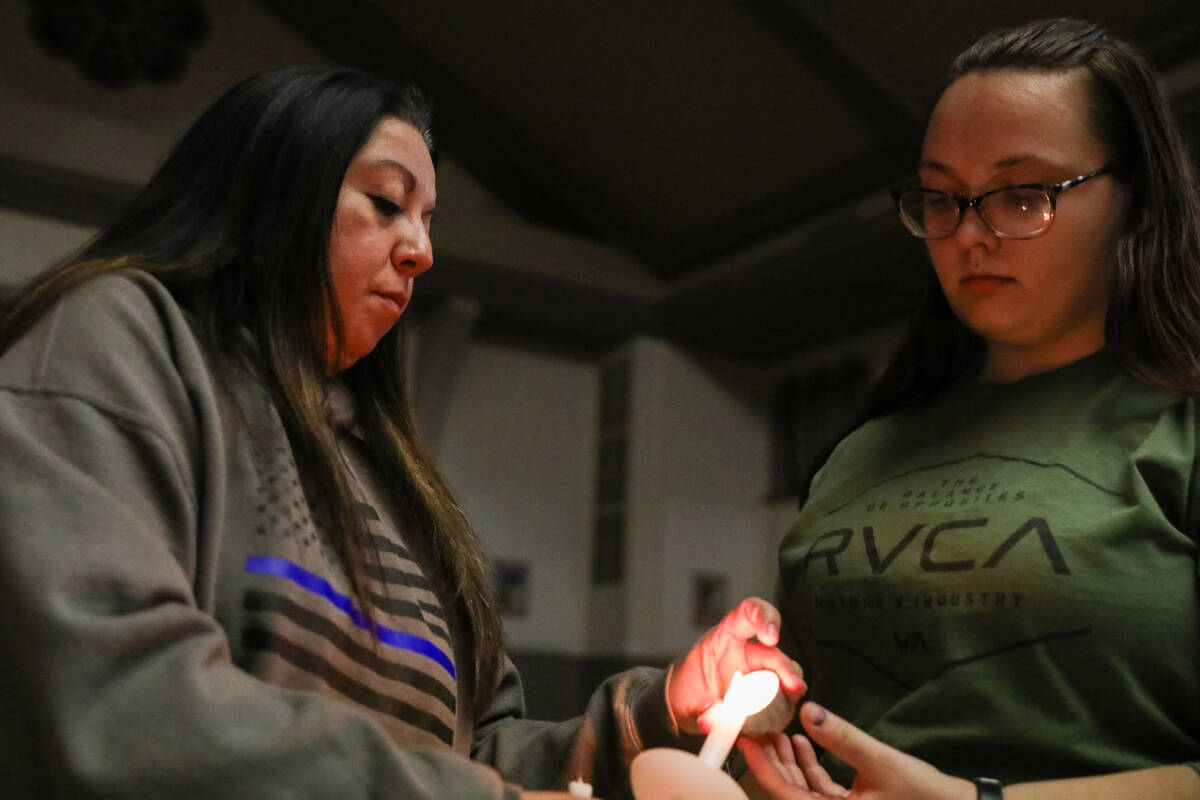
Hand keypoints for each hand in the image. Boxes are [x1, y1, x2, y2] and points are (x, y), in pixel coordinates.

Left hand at [666, 598, 804, 734]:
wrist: (688, 706)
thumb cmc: (688, 690)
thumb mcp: (687, 695)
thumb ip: (702, 709)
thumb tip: (708, 722)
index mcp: (726, 639)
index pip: (748, 613)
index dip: (764, 617)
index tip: (772, 637)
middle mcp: (749, 653)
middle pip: (775, 655)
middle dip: (788, 672)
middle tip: (794, 688)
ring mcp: (763, 675)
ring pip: (787, 680)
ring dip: (783, 700)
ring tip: (766, 720)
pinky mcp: (771, 697)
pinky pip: (784, 705)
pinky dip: (779, 718)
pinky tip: (765, 727)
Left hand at [740, 702, 974, 799]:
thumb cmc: (922, 793)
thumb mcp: (879, 760)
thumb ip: (840, 738)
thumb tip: (806, 710)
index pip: (783, 794)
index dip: (761, 765)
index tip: (745, 738)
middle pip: (788, 791)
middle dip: (770, 760)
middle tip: (753, 727)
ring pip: (802, 788)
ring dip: (787, 760)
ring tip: (774, 728)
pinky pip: (818, 788)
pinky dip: (808, 765)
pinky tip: (800, 740)